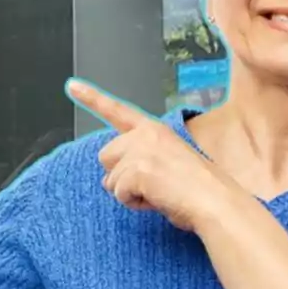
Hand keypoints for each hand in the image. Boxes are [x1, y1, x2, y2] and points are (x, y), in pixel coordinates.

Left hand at [66, 79, 240, 231]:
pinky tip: (158, 199)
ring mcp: (141, 150)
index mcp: (154, 129)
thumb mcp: (166, 164)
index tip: (72, 86)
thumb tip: (108, 181)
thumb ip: (138, 162)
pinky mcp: (137, 169)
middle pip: (106, 156)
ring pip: (111, 179)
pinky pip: (120, 193)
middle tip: (150, 184)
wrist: (216, 201)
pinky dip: (135, 203)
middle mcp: (145, 134)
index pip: (118, 111)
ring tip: (159, 193)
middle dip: (120, 174)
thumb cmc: (197, 188)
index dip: (92, 98)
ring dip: (129, 192)